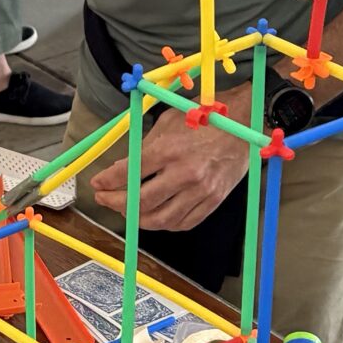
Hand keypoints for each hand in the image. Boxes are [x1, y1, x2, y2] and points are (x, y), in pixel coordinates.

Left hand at [89, 108, 249, 232]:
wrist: (245, 123)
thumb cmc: (205, 117)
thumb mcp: (169, 122)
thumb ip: (144, 147)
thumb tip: (121, 168)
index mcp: (170, 150)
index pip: (129, 173)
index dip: (108, 181)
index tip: (97, 184)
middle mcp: (185, 173)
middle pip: (140, 201)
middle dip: (116, 203)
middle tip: (105, 199)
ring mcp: (201, 191)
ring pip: (160, 219)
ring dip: (137, 218)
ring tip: (127, 211)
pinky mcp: (213, 201)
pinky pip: (183, 222)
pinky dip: (164, 224)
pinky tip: (154, 216)